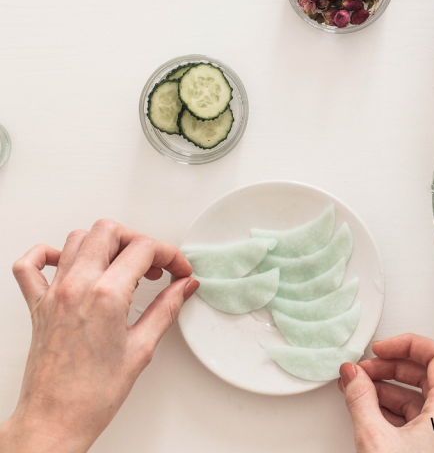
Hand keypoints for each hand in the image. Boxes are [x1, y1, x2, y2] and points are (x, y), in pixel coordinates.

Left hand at [0, 219, 197, 452]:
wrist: (54, 422)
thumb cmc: (92, 396)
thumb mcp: (142, 348)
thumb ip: (166, 308)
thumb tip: (184, 287)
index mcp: (106, 295)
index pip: (144, 248)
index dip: (169, 254)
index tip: (178, 269)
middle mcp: (77, 286)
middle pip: (109, 231)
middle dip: (138, 240)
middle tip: (154, 264)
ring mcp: (54, 292)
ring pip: (77, 238)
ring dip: (105, 244)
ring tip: (122, 265)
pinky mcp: (37, 305)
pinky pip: (29, 265)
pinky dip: (46, 254)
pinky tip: (67, 262)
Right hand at [338, 334, 433, 452]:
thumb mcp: (374, 440)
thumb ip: (360, 399)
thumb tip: (352, 374)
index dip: (408, 344)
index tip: (382, 348)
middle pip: (427, 375)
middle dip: (391, 367)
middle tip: (363, 369)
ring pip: (420, 398)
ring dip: (387, 388)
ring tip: (359, 389)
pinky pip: (417, 420)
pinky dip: (392, 410)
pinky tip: (369, 410)